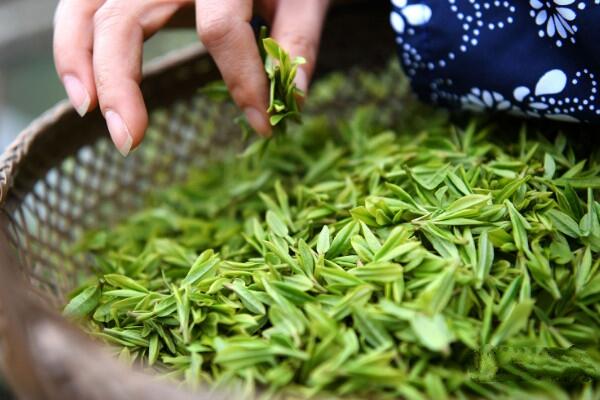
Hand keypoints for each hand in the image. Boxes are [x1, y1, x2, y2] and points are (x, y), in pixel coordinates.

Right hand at [53, 0, 329, 156]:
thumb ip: (298, 40)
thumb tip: (289, 102)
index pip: (220, 28)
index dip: (241, 80)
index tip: (262, 123)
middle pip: (125, 19)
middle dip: (121, 84)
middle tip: (130, 141)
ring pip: (88, 9)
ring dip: (79, 62)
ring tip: (90, 113)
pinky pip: (84, 5)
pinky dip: (75, 44)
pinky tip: (84, 87)